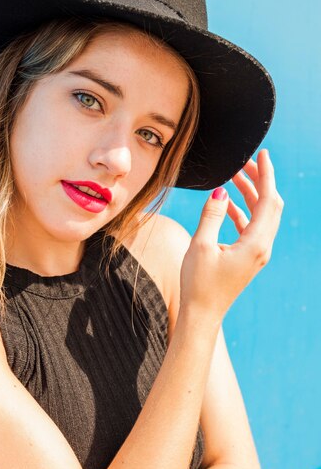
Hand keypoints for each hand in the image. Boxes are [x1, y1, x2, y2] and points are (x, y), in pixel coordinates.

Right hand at [179, 149, 283, 320]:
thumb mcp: (200, 245)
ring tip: (235, 177)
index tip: (262, 154)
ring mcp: (257, 254)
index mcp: (255, 244)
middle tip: (245, 162)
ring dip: (251, 195)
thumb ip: (212, 216)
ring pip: (262, 216)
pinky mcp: (248, 258)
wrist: (202, 314)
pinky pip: (251, 228)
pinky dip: (243, 211)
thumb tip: (221, 193)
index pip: (268, 200)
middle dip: (260, 181)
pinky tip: (228, 203)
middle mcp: (262, 248)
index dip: (266, 174)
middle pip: (270, 206)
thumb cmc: (198, 283)